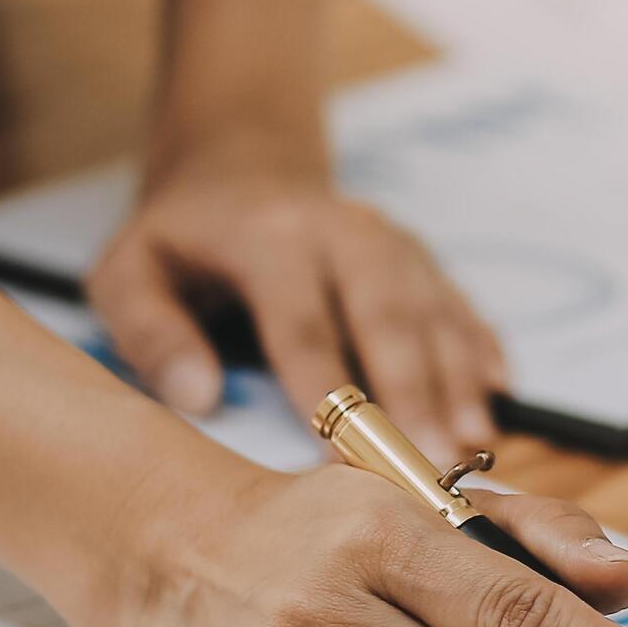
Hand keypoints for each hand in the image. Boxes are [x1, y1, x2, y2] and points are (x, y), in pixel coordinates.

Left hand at [87, 132, 508, 459]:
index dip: (325, 391)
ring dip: (457, 379)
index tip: (341, 456)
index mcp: (270, 237)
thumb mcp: (127, 272)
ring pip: (433, 312)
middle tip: (430, 460)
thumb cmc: (181, 239)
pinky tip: (499, 394)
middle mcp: (343, 231)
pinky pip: (459, 304)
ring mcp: (391, 243)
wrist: (241, 166)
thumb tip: (199, 396)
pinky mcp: (420, 258)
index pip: (302, 323)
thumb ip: (150, 333)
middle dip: (412, 391)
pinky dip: (481, 348)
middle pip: (387, 315)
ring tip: (473, 443)